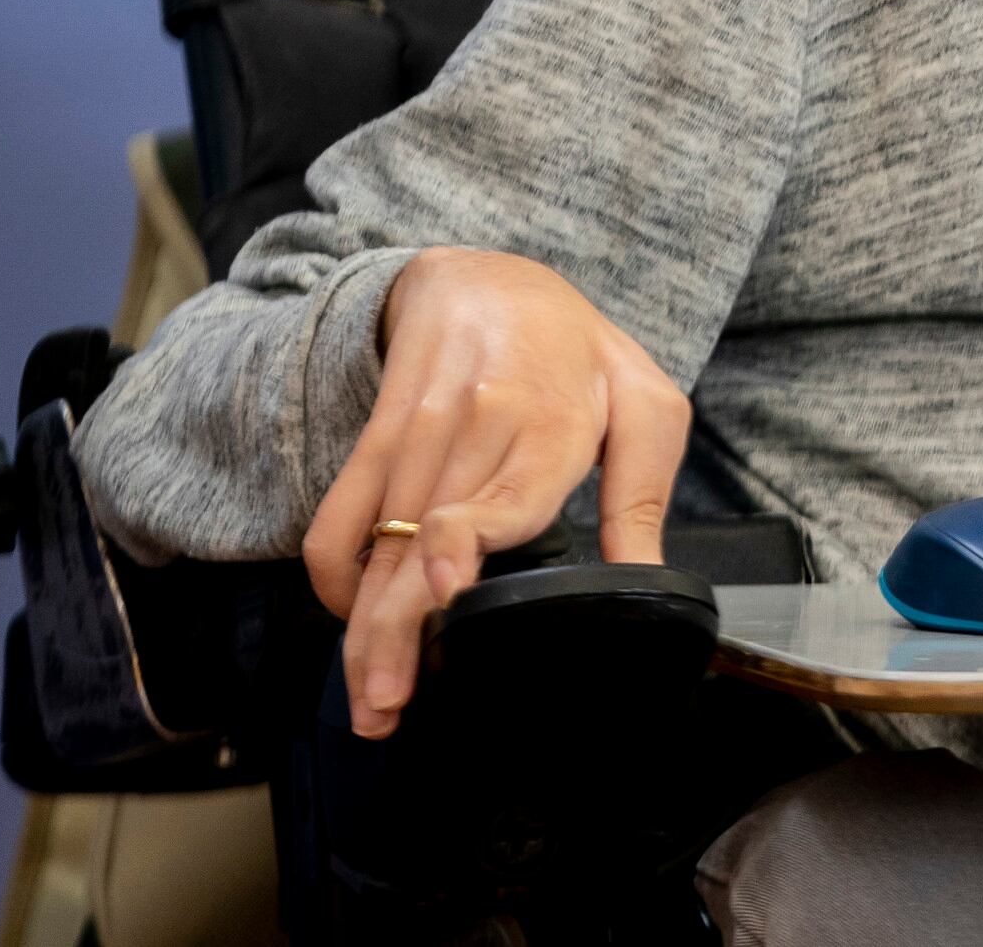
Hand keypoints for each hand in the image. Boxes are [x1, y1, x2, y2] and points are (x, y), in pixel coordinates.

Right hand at [299, 248, 690, 738]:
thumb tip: (647, 585)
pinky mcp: (376, 437)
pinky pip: (337, 516)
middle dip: (396, 631)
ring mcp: (419, 431)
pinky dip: (335, 577)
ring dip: (363, 628)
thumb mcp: (644, 407)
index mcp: (556, 424)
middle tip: (388, 709)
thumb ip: (643, 498)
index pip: (504, 488)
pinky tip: (355, 624)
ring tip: (369, 699)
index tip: (444, 594)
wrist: (486, 274)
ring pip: (377, 543)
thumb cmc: (578, 352)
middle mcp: (480, 427)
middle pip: (424, 541)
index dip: (462, 540)